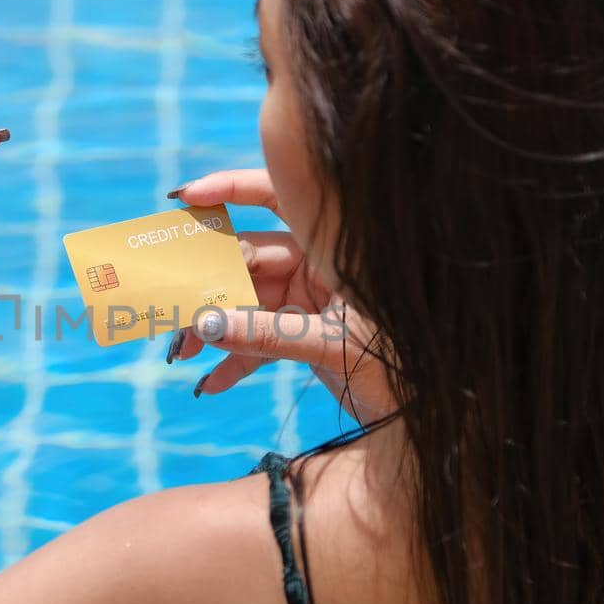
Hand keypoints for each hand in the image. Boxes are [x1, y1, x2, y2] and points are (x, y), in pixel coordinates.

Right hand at [167, 169, 395, 423]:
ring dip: (212, 328)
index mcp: (336, 247)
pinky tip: (209, 383)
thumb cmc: (406, 368)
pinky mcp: (308, 333)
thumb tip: (205, 327)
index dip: (229, 191)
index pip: (278, 197)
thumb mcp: (333, 346)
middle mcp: (321, 264)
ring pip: (247, 302)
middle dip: (205, 284)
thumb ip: (268, 336)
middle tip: (166, 304)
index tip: (183, 197)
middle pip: (248, 259)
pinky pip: (262, 338)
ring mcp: (312, 299)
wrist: (437, 412)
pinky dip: (237, 360)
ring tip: (178, 354)